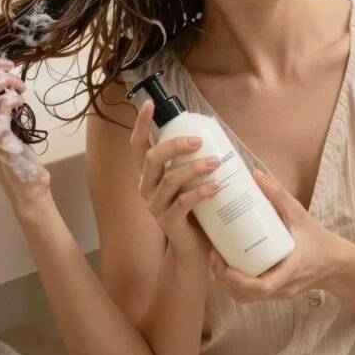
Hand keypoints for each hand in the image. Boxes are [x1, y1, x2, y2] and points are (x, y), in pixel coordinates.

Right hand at [130, 98, 217, 266]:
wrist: (194, 251)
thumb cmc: (194, 210)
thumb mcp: (189, 181)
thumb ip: (191, 161)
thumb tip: (212, 134)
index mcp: (149, 174)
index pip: (138, 145)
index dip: (141, 124)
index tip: (150, 104)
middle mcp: (146, 187)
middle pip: (153, 158)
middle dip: (175, 145)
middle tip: (198, 141)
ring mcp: (155, 206)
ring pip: (170, 179)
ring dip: (194, 168)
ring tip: (215, 162)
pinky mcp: (168, 222)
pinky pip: (183, 202)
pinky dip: (201, 191)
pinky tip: (216, 186)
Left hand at [209, 169, 339, 299]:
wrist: (335, 262)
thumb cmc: (317, 238)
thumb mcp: (300, 214)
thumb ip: (279, 194)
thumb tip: (255, 174)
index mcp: (290, 269)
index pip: (261, 287)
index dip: (238, 280)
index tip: (222, 262)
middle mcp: (283, 286)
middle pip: (248, 296)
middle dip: (225, 279)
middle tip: (213, 256)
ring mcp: (280, 293)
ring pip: (247, 299)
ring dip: (228, 285)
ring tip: (216, 261)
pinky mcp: (277, 292)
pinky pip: (252, 296)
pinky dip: (237, 286)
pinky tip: (228, 267)